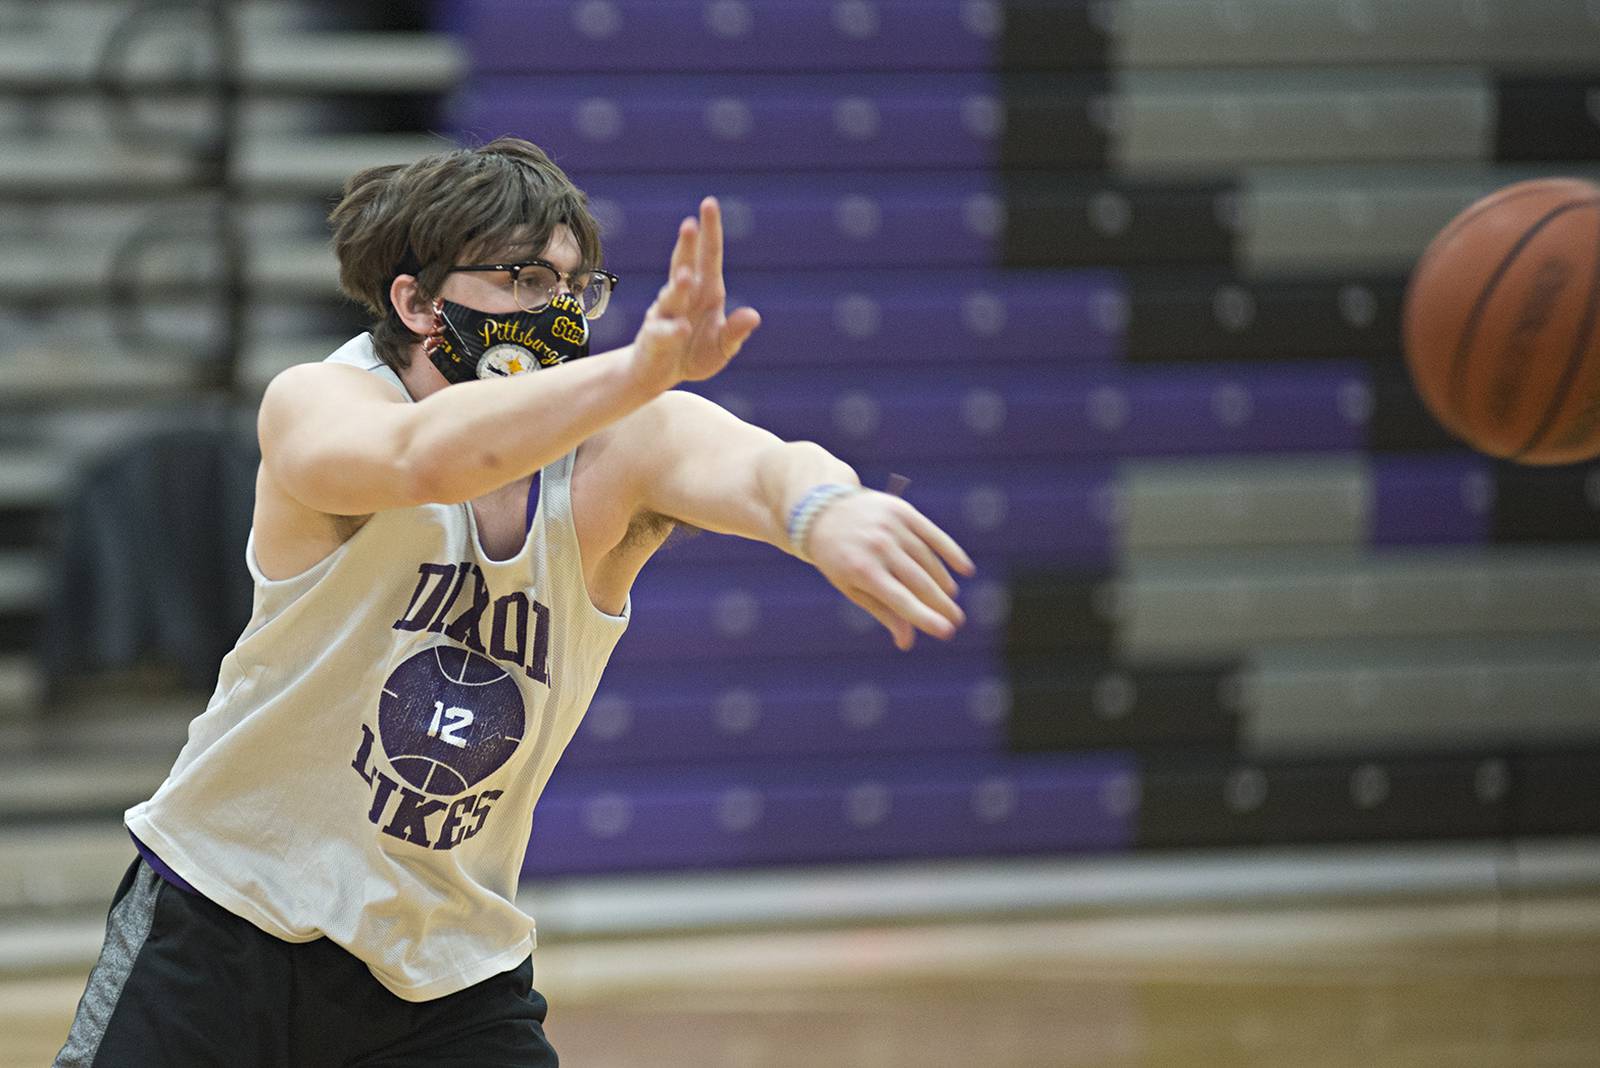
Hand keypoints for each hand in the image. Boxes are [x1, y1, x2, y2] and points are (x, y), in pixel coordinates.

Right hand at [631, 197, 761, 389]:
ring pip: (672, 296)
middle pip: (684, 266)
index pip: (709, 256)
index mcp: (706, 292)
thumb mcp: (722, 346)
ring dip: (678, 286)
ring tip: (686, 276)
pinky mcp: (655, 338)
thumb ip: (736, 332)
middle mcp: (684, 297)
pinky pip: (663, 332)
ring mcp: (666, 315)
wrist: (658, 374)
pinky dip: (672, 330)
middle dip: (687, 246)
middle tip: (689, 225)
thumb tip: (754, 316)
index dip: (710, 232)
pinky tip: (682, 328)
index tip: (709, 204)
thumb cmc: (693, 352)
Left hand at [805, 491, 976, 651]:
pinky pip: (934, 535)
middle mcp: (879, 547)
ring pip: (928, 560)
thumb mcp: (852, 588)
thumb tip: (906, 643)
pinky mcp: (902, 510)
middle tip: (957, 620)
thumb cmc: (839, 558)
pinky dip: (951, 552)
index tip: (946, 631)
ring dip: (943, 582)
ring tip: (950, 598)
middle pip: (920, 581)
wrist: (823, 511)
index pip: (901, 599)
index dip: (925, 617)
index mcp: (862, 570)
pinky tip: (965, 569)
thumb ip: (882, 612)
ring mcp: (892, 527)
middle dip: (941, 604)